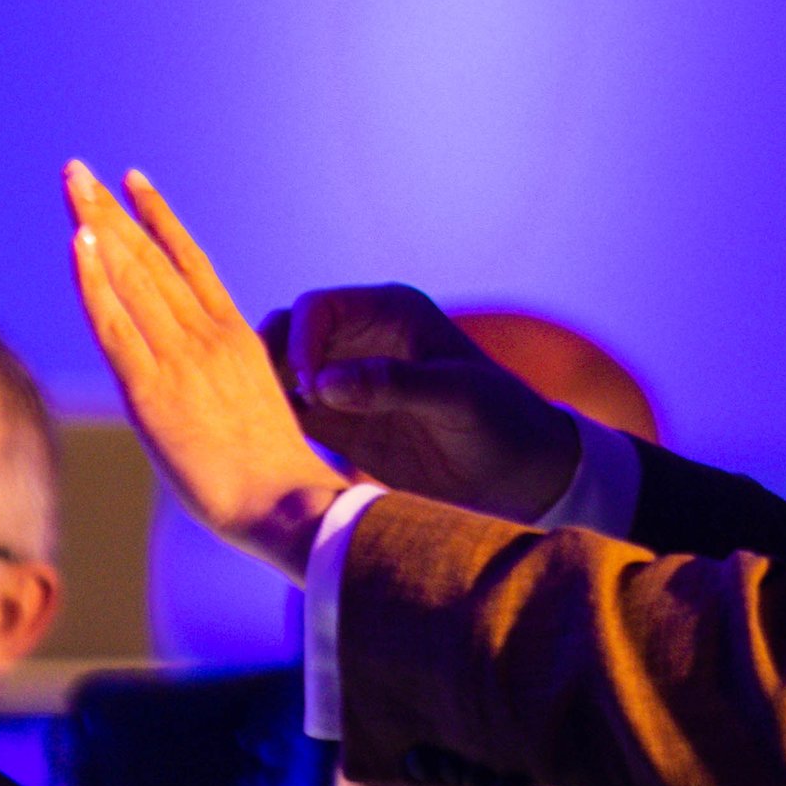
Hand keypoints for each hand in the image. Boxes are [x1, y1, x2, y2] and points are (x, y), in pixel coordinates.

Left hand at [62, 162, 344, 576]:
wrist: (283, 505)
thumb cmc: (277, 477)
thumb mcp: (258, 408)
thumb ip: (231, 382)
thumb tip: (210, 385)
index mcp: (236, 336)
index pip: (189, 261)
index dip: (158, 218)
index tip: (133, 182)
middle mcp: (207, 335)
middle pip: (150, 258)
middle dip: (110, 210)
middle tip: (79, 170)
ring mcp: (180, 359)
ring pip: (131, 277)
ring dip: (97, 226)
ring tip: (73, 184)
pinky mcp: (152, 391)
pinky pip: (115, 324)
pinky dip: (94, 281)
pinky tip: (79, 243)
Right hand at [265, 286, 581, 522]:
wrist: (522, 475)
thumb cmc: (503, 422)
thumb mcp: (459, 396)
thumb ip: (393, 384)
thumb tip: (323, 384)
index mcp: (390, 313)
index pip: (318, 309)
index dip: (301, 340)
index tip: (312, 388)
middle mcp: (361, 342)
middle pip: (287, 337)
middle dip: (269, 363)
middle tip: (267, 403)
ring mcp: (349, 385)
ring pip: (282, 375)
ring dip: (266, 394)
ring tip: (263, 428)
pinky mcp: (343, 427)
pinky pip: (293, 416)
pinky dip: (276, 425)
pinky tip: (271, 450)